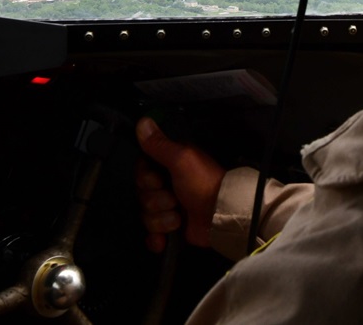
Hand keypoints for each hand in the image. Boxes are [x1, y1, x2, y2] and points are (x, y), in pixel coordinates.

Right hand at [135, 117, 226, 252]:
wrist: (221, 215)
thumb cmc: (203, 183)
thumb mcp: (182, 159)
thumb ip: (160, 144)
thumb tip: (142, 121)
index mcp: (169, 165)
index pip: (140, 171)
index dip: (145, 179)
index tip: (158, 180)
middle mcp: (167, 184)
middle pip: (142, 195)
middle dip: (157, 201)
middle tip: (174, 198)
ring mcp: (169, 207)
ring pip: (146, 215)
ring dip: (163, 219)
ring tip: (179, 218)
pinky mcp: (171, 228)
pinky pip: (152, 235)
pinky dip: (157, 239)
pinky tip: (164, 240)